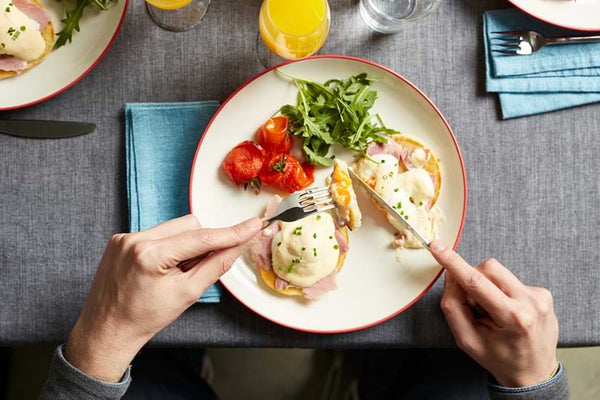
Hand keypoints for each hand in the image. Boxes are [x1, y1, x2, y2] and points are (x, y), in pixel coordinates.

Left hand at [65, 215, 260, 381]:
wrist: (107, 331)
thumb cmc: (146, 318)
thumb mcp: (188, 294)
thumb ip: (217, 265)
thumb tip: (240, 244)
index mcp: (151, 255)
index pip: (202, 237)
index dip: (232, 233)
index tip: (254, 224)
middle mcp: (135, 239)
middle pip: (189, 225)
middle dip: (201, 243)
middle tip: (194, 271)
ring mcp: (124, 237)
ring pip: (173, 227)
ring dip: (184, 244)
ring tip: (173, 273)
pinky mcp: (119, 239)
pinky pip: (155, 233)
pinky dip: (166, 246)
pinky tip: (158, 270)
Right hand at [429, 241, 558, 387]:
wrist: (533, 373)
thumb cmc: (498, 358)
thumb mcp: (467, 340)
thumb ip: (453, 307)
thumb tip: (451, 276)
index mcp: (513, 317)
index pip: (476, 282)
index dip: (453, 262)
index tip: (437, 246)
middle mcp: (531, 302)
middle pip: (489, 268)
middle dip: (473, 279)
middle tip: (473, 305)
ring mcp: (540, 296)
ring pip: (500, 271)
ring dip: (487, 286)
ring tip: (492, 311)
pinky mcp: (544, 293)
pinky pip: (511, 280)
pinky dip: (501, 292)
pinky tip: (506, 312)